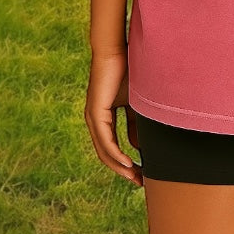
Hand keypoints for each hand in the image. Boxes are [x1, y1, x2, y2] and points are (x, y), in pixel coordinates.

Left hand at [85, 51, 143, 184]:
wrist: (116, 51)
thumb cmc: (127, 71)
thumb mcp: (135, 103)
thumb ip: (135, 124)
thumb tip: (138, 146)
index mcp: (103, 118)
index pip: (112, 147)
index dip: (125, 162)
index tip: (140, 173)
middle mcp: (94, 121)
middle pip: (106, 154)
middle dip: (123, 170)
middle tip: (139, 182)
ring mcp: (93, 117)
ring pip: (104, 150)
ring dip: (120, 166)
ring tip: (135, 177)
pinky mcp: (96, 113)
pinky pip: (105, 139)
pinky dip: (116, 153)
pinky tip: (128, 162)